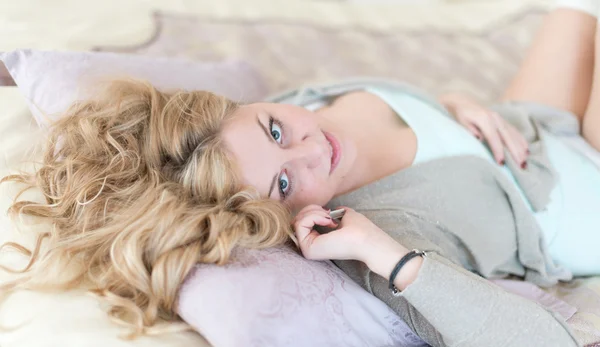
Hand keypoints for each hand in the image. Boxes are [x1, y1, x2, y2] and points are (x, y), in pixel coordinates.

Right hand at [291, 205, 420, 288]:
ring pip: (297, 221)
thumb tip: (327, 209)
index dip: (312, 211)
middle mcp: (310, 247)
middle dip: (310, 209)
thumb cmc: (360, 230)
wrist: (368, 241)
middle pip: (296, 220)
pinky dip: (313, 216)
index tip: (329, 212)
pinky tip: (327, 220)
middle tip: (327, 212)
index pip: (302, 221)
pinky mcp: (308, 249)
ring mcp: (307, 250)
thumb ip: (331, 214)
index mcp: (318, 241)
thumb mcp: (342, 216)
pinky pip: (300, 224)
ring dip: (313, 212)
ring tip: (328, 216)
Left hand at [440, 93, 528, 167]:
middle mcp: (495, 118)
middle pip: (508, 137)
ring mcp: (500, 119)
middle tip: (521, 166)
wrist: (463, 102)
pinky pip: (514, 131)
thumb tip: (480, 139)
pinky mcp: (502, 120)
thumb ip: (470, 129)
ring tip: (525, 162)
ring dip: (520, 148)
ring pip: (513, 135)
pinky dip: (521, 141)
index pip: (493, 138)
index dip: (498, 151)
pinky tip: (526, 150)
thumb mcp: (462, 121)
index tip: (501, 163)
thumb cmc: (461, 115)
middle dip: (515, 152)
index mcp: (484, 119)